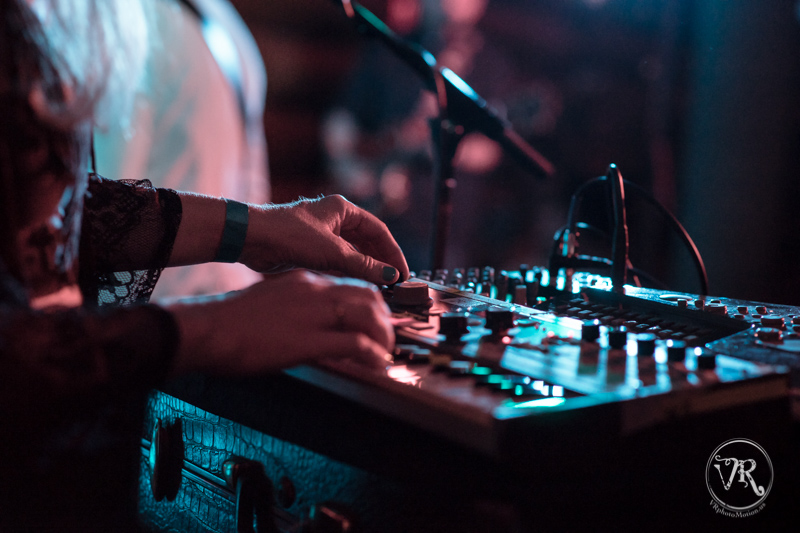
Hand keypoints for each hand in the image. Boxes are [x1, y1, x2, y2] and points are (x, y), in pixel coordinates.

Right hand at [168, 270, 392, 374]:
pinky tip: (376, 365)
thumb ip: (299, 310)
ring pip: (369, 316)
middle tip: (386, 339)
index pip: (352, 286)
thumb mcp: (272, 303)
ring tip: (385, 354)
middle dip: (385, 319)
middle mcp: (315, 291)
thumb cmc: (232, 322)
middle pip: (369, 296)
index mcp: (305, 281)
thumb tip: (317, 327)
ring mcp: (313, 313)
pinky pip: (356, 344)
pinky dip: (372, 354)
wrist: (209, 329)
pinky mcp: (309, 339)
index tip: (378, 321)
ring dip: (384, 336)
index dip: (372, 305)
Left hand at [240, 195, 409, 285]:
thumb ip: (364, 265)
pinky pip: (337, 262)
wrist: (251, 239)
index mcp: (343, 209)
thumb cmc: (288, 235)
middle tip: (393, 283)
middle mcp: (334, 219)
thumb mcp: (333, 252)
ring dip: (365, 269)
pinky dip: (348, 273)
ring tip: (378, 288)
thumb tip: (390, 277)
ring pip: (352, 253)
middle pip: (367, 242)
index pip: (379, 231)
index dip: (393, 252)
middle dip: (381, 262)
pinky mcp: (309, 249)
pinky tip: (355, 287)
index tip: (403, 273)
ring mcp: (321, 234)